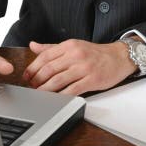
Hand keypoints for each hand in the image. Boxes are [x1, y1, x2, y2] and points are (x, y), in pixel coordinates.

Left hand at [22, 39, 136, 95]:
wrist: (119, 57)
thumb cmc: (95, 53)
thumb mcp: (73, 45)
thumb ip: (52, 48)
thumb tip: (33, 46)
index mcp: (69, 45)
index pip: (45, 56)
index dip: (32, 67)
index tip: (26, 76)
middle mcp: (76, 55)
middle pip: (49, 69)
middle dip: (37, 80)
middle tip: (31, 87)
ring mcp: (84, 67)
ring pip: (58, 80)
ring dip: (45, 90)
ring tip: (39, 94)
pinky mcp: (92, 80)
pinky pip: (72, 89)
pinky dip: (61, 96)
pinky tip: (55, 99)